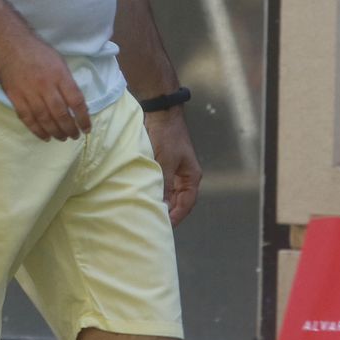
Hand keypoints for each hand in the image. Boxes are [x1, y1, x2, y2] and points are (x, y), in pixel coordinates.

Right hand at [0, 32, 90, 140]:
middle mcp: (46, 85)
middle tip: (74, 136)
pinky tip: (45, 136)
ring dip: (55, 132)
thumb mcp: (59, 62)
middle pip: (61, 113)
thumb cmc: (38, 52)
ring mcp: (29, 92)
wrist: (10, 44)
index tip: (87, 128)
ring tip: (62, 138)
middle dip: (70, 128)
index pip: (76, 101)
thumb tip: (76, 104)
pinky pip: (27, 118)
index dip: (83, 118)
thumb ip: (67, 82)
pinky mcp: (15, 98)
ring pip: (44, 119)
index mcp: (60, 75)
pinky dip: (37, 130)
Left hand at [144, 108, 201, 225]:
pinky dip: (157, 193)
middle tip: (155, 223)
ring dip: (163, 203)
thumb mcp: (165, 162)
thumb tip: (162, 206)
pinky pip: (164, 186)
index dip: (176, 216)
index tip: (164, 226)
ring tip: (150, 214)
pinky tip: (147, 199)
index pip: (186, 204)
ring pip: (171, 195)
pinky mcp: (166, 166)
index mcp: (191, 176)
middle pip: (179, 202)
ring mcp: (176, 172)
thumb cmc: (167, 136)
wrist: (161, 113)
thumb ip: (165, 185)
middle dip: (169, 212)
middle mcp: (186, 176)